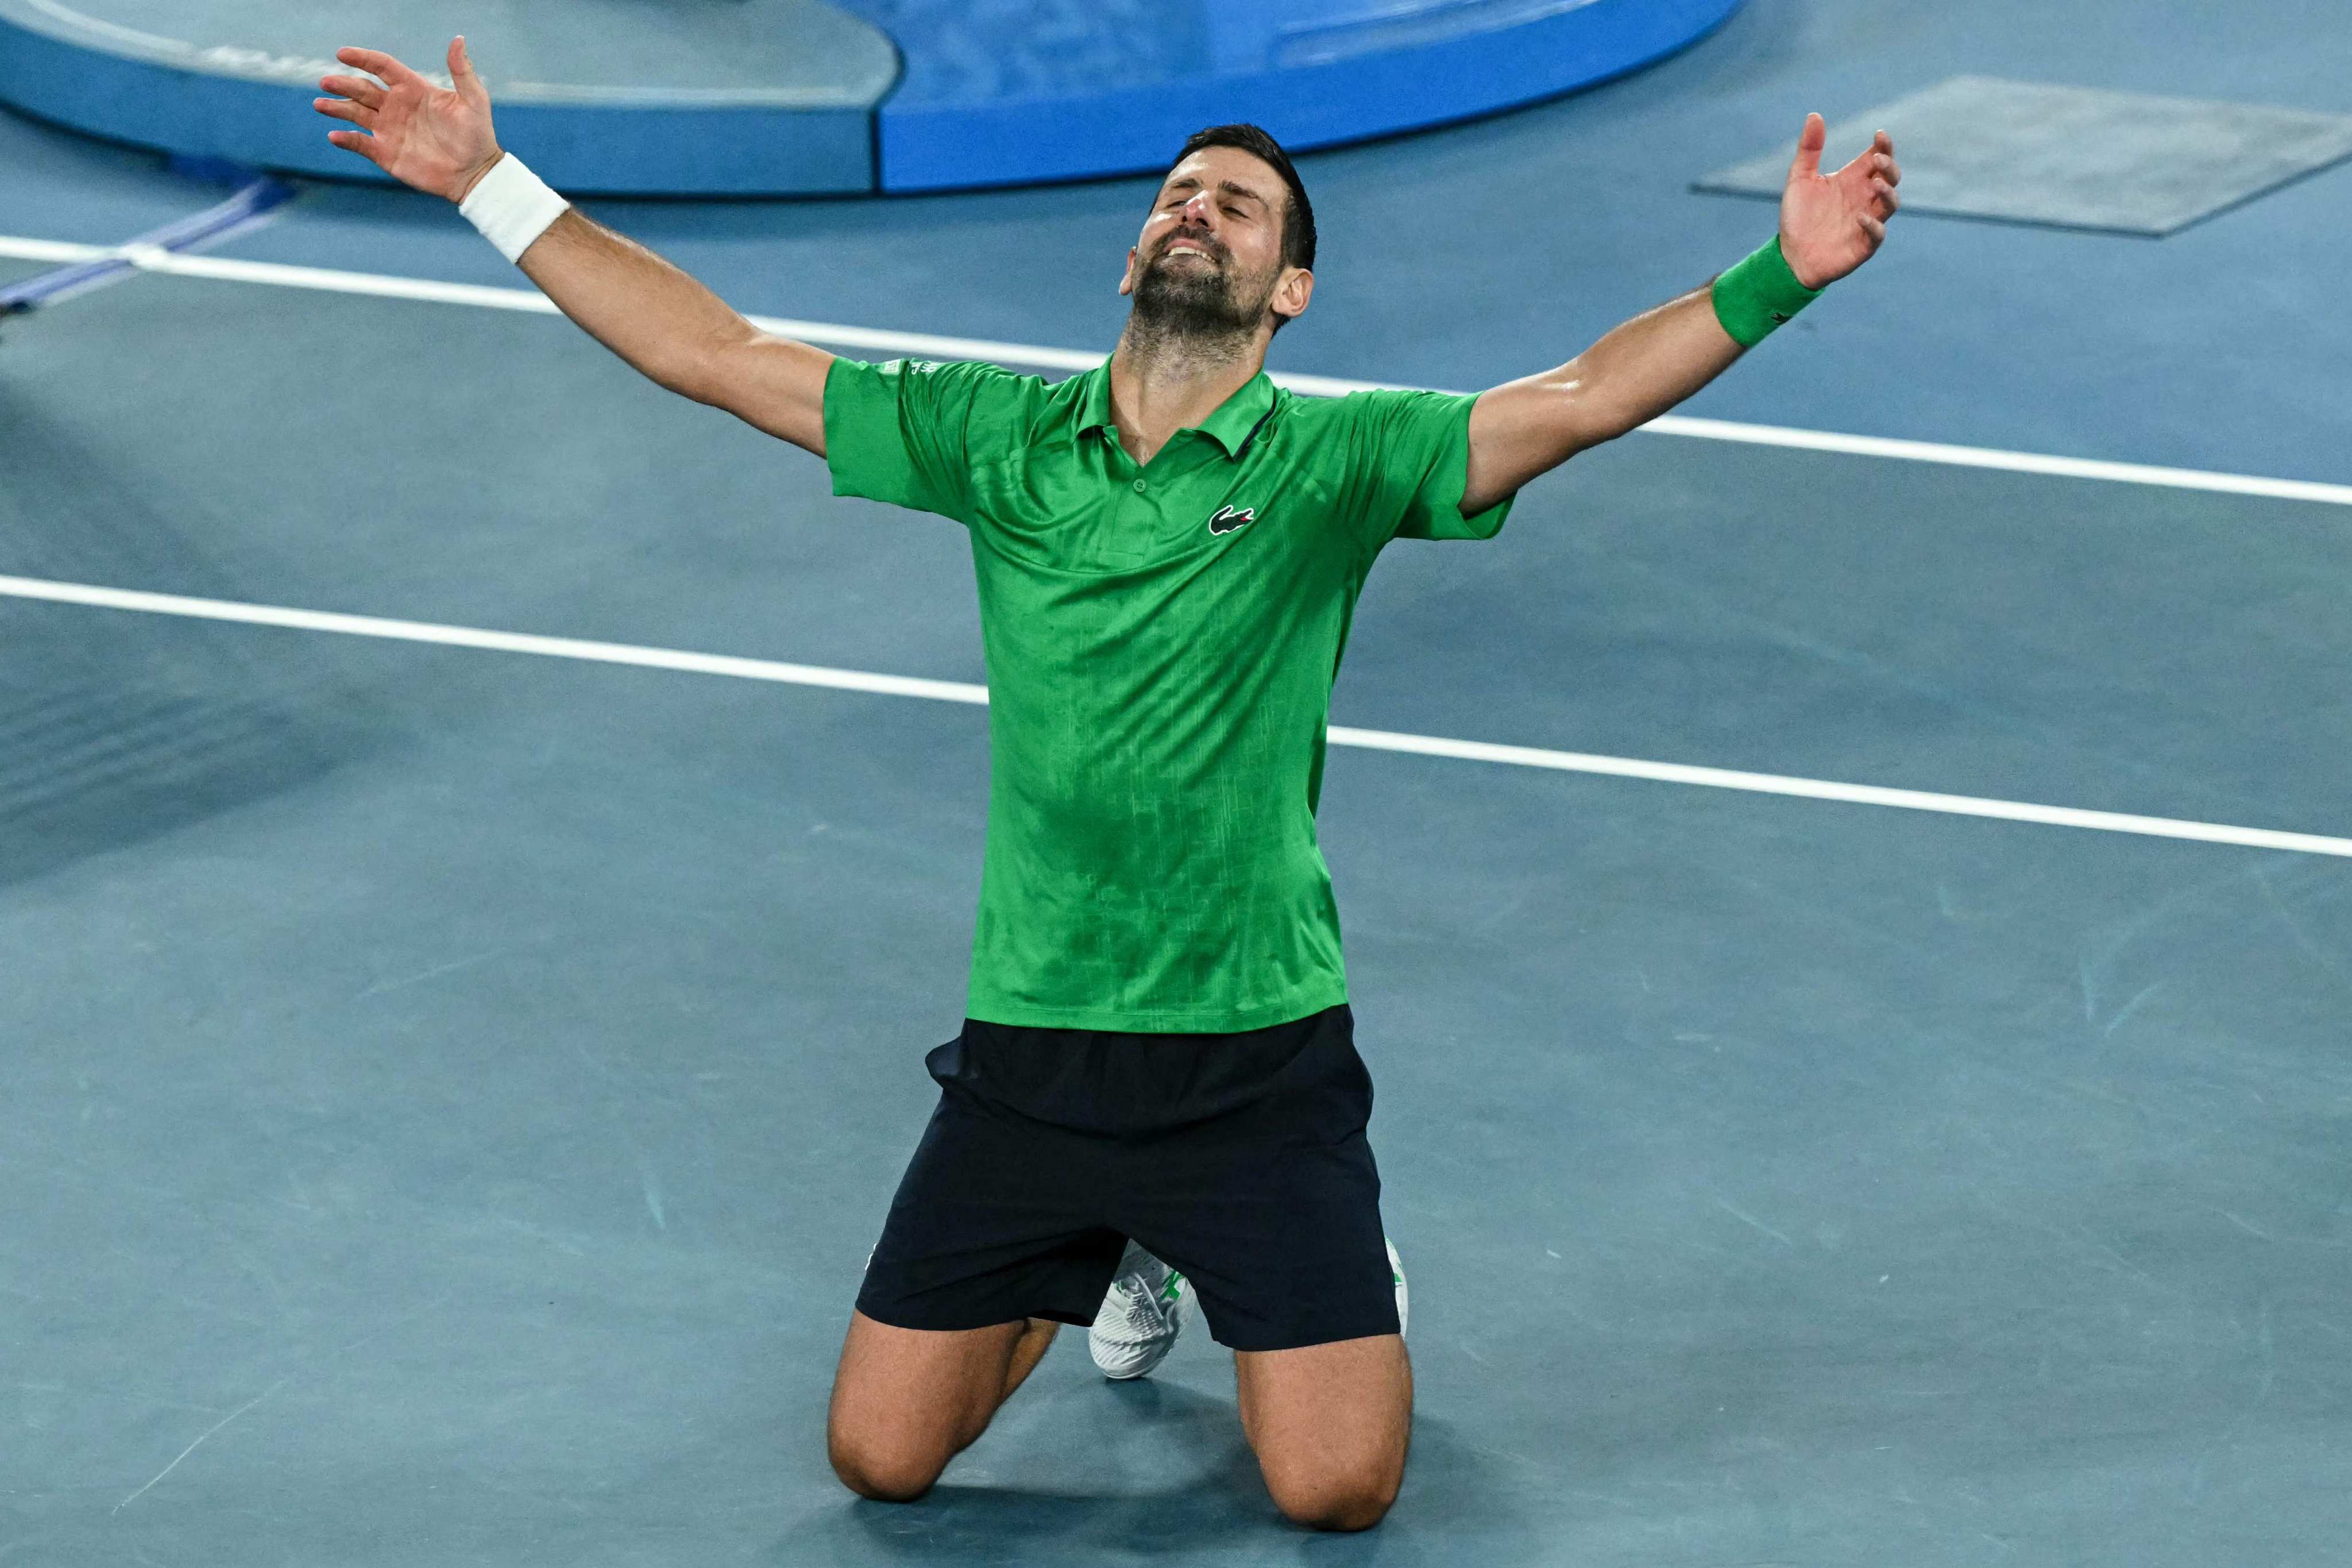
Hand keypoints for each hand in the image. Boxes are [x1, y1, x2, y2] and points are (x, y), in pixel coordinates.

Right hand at [315, 37, 503, 202]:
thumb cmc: (477, 135)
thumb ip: (462, 71)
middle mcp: (396, 107)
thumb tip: (458, 39)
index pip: (382, 67)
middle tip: (326, 81)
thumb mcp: (474, 100)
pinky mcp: (386, 153)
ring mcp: (389, 130)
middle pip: (362, 89)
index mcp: (413, 89)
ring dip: (337, 108)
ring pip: (355, 114)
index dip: (362, 58)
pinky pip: (360, 144)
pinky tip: (335, 135)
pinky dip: (347, 140)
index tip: (342, 53)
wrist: (476, 173)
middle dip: (343, 84)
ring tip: (320, 104)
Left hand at [1777, 113, 1900, 288]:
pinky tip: (1860, 218)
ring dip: (1888, 192)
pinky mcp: (1863, 244)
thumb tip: (1814, 115)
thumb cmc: (1798, 217)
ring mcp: (1867, 221)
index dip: (1884, 145)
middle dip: (1889, 167)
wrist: (1789, 255)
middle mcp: (1864, 198)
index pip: (1877, 157)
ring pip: (1890, 203)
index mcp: (1853, 179)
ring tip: (1876, 184)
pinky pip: (1877, 234)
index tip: (1879, 134)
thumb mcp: (1799, 179)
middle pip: (1890, 177)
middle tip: (1877, 160)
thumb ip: (1809, 149)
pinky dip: (1873, 225)